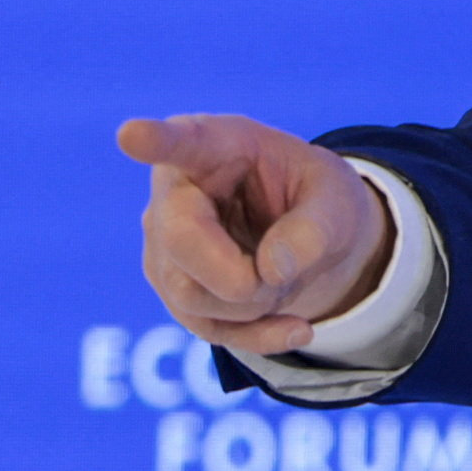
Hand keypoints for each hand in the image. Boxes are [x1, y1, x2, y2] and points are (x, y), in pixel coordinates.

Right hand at [118, 111, 391, 353]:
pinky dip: (258, 335)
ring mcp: (164, 243)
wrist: (310, 237)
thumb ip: (314, 228)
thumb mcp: (338, 200)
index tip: (133, 134)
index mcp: (214, 146)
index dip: (155, 141)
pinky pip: (207, 327)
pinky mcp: (173, 288)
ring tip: (287, 277)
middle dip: (241, 275)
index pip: (182, 142)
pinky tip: (297, 328)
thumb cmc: (316, 199)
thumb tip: (270, 272)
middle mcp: (174, 191)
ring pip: (191, 294)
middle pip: (181, 241)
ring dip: (256, 303)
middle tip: (284, 273)